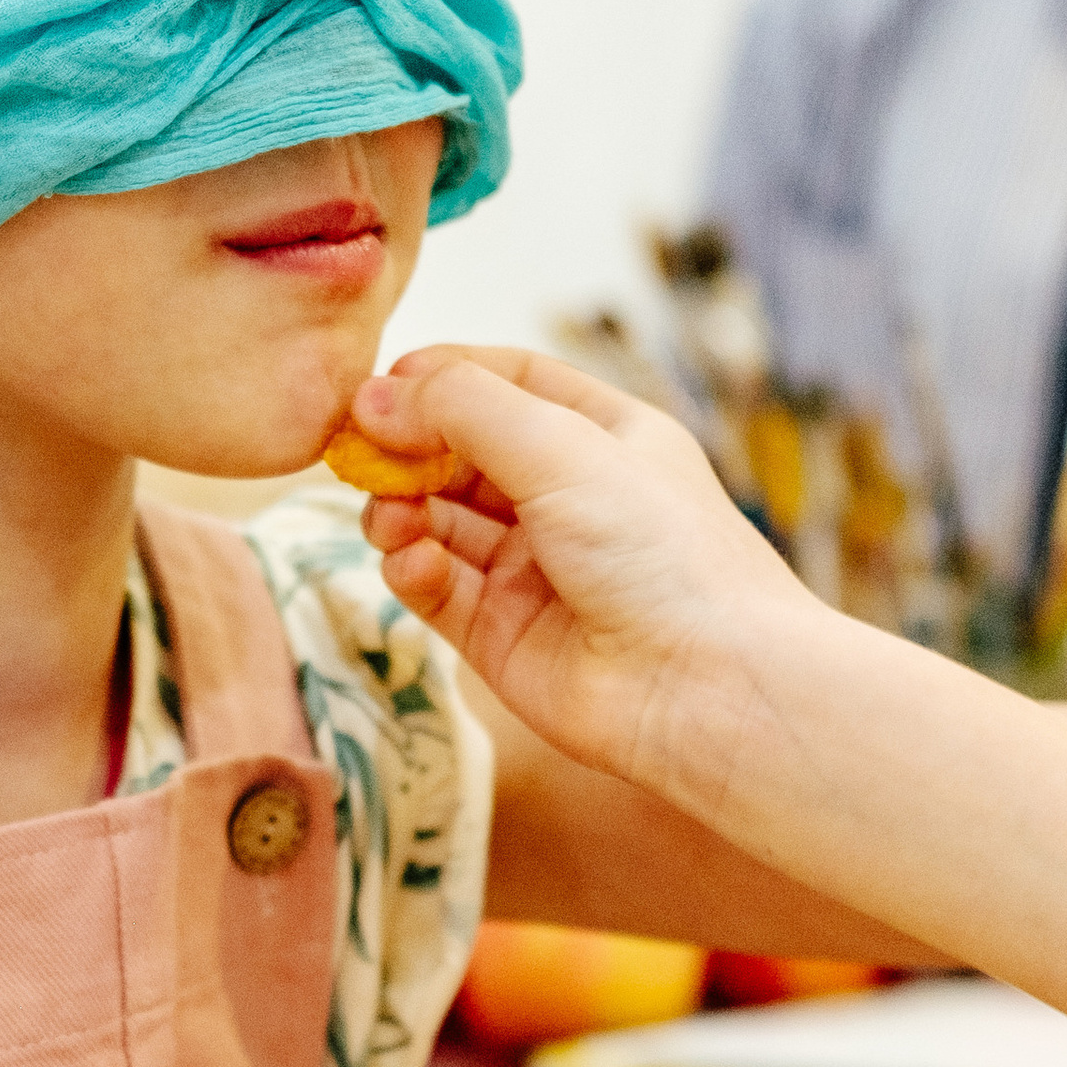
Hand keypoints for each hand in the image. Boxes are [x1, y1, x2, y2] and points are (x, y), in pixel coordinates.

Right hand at [336, 347, 825, 817]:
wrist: (708, 690)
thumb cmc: (666, 556)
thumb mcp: (566, 448)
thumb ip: (464, 409)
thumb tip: (374, 395)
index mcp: (602, 437)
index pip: (505, 382)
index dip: (439, 377)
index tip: (380, 385)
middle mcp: (566, 498)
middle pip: (458, 451)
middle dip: (405, 447)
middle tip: (358, 451)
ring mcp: (530, 568)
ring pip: (434, 519)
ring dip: (399, 509)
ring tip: (390, 517)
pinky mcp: (499, 633)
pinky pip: (433, 586)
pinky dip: (411, 568)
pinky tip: (415, 564)